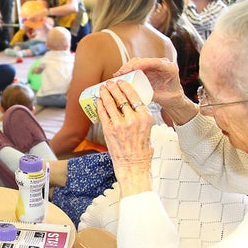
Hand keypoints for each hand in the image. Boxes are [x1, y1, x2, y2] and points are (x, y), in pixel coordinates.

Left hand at [97, 80, 153, 197]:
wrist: (133, 165)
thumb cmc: (141, 150)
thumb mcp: (148, 130)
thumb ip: (141, 118)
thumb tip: (134, 107)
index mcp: (145, 117)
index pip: (134, 96)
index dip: (125, 86)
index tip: (121, 82)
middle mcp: (133, 119)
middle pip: (121, 97)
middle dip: (114, 87)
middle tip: (110, 83)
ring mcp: (120, 124)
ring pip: (110, 103)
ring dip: (105, 93)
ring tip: (102, 88)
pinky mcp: (109, 130)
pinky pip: (103, 113)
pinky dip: (100, 105)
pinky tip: (98, 100)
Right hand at [114, 58, 191, 114]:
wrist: (174, 98)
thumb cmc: (172, 98)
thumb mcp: (164, 98)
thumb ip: (153, 95)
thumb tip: (138, 95)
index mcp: (170, 68)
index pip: (156, 62)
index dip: (144, 63)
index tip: (133, 68)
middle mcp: (162, 64)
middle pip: (144, 60)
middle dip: (131, 66)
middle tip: (121, 73)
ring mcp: (153, 65)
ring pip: (138, 62)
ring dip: (127, 67)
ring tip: (118, 75)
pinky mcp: (147, 69)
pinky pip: (135, 66)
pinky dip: (127, 70)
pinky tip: (120, 75)